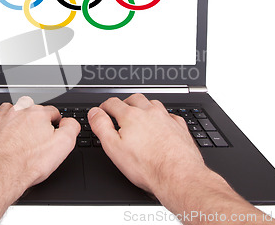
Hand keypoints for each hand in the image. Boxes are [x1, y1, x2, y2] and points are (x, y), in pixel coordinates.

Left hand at [0, 97, 80, 194]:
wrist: (2, 173)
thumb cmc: (30, 162)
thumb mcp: (64, 144)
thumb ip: (71, 128)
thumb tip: (70, 122)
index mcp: (37, 114)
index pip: (52, 111)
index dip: (56, 121)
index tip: (55, 130)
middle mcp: (18, 113)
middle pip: (29, 108)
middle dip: (34, 116)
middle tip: (37, 131)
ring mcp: (0, 122)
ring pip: (7, 110)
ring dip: (12, 115)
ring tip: (16, 126)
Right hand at [87, 94, 209, 197]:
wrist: (178, 176)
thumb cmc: (147, 166)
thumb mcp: (113, 148)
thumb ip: (101, 127)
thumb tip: (94, 113)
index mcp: (131, 116)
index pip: (113, 103)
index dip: (104, 106)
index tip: (102, 111)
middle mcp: (150, 113)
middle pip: (134, 98)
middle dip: (125, 102)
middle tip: (120, 110)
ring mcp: (166, 118)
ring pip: (153, 103)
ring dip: (144, 106)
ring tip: (140, 114)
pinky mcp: (180, 127)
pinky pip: (170, 115)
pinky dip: (163, 116)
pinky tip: (161, 123)